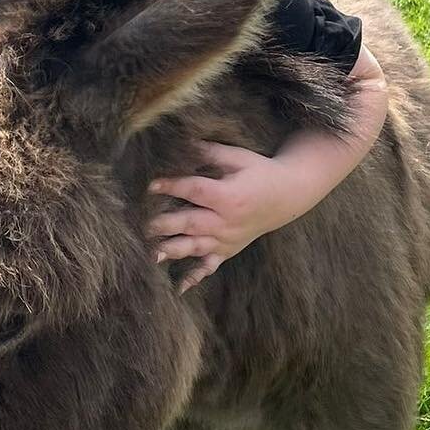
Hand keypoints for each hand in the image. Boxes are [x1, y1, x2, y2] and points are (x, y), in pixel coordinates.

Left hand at [146, 140, 295, 293]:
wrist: (288, 196)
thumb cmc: (259, 172)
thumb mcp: (238, 157)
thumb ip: (209, 152)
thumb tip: (181, 141)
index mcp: (229, 196)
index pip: (195, 191)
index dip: (172, 187)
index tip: (150, 185)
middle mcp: (227, 222)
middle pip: (191, 223)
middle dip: (165, 225)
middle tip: (142, 226)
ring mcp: (228, 239)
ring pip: (196, 247)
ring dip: (173, 251)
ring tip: (151, 255)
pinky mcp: (229, 250)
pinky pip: (211, 266)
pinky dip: (196, 277)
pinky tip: (178, 288)